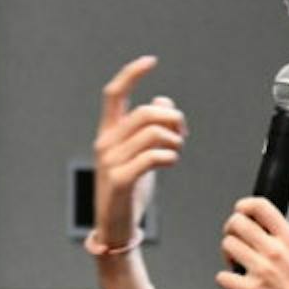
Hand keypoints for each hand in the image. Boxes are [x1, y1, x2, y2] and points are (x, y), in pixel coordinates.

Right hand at [92, 56, 186, 248]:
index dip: (131, 74)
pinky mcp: (120, 180)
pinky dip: (169, 155)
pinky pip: (152, 157)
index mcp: (108, 132)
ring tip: (176, 152)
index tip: (150, 61)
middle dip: (172, 118)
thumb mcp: (139, 154)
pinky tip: (171, 161)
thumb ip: (149, 126)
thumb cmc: (128, 190)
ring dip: (174, 140)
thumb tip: (163, 100)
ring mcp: (110, 162)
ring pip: (153, 133)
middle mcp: (106, 142)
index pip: (114, 94)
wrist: (115, 228)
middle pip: (145, 112)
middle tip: (182, 134)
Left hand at [215, 196, 288, 288]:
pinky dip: (226, 280)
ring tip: (237, 263)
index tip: (240, 212)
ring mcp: (262, 271)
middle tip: (235, 240)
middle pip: (237, 223)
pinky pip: (222, 277)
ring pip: (228, 245)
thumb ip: (284, 239)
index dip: (245, 205)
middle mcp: (275, 252)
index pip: (261, 207)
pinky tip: (236, 283)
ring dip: (228, 254)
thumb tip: (262, 228)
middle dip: (231, 230)